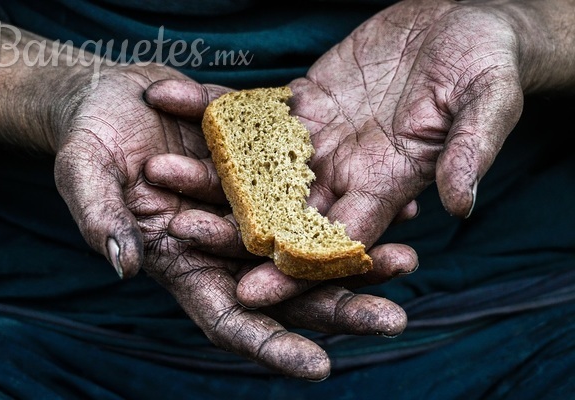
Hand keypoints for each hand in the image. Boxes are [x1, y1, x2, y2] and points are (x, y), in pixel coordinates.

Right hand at [55, 66, 406, 380]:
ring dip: (358, 254)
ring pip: (311, 243)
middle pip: (288, 289)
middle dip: (339, 305)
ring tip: (408, 256)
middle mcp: (226, 244)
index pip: (231, 317)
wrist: (115, 96)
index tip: (319, 368)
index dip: (271, 346)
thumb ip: (100, 220)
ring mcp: (252, 208)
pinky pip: (314, 192)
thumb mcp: (83, 175)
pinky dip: (351, 200)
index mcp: (184, 260)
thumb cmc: (90, 140)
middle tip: (393, 318)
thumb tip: (123, 265)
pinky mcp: (267, 172)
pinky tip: (396, 200)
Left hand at [147, 0, 574, 307]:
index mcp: (390, 183)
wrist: (466, 25)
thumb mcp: (488, 103)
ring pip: (257, 163)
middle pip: (283, 209)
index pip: (338, 239)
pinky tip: (170, 97)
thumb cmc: (488, 64)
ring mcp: (321, 136)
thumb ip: (470, 152)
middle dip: (231, 224)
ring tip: (156, 169)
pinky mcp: (306, 101)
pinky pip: (253, 111)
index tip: (252, 290)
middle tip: (178, 230)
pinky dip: (214, 107)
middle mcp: (347, 169)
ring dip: (208, 168)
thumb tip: (461, 206)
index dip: (297, 267)